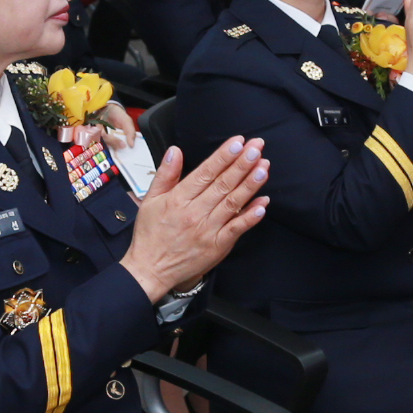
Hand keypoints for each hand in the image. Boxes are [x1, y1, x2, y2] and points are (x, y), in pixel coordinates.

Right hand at [120, 136, 269, 300]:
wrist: (150, 270)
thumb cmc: (150, 235)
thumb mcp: (150, 200)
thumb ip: (165, 174)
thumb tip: (174, 151)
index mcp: (179, 199)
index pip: (205, 172)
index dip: (223, 156)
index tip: (238, 142)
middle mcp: (195, 213)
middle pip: (223, 184)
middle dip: (242, 164)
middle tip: (257, 147)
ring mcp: (208, 230)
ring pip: (233, 203)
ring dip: (250, 184)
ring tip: (263, 167)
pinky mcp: (217, 246)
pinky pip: (237, 228)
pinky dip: (251, 216)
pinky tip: (263, 203)